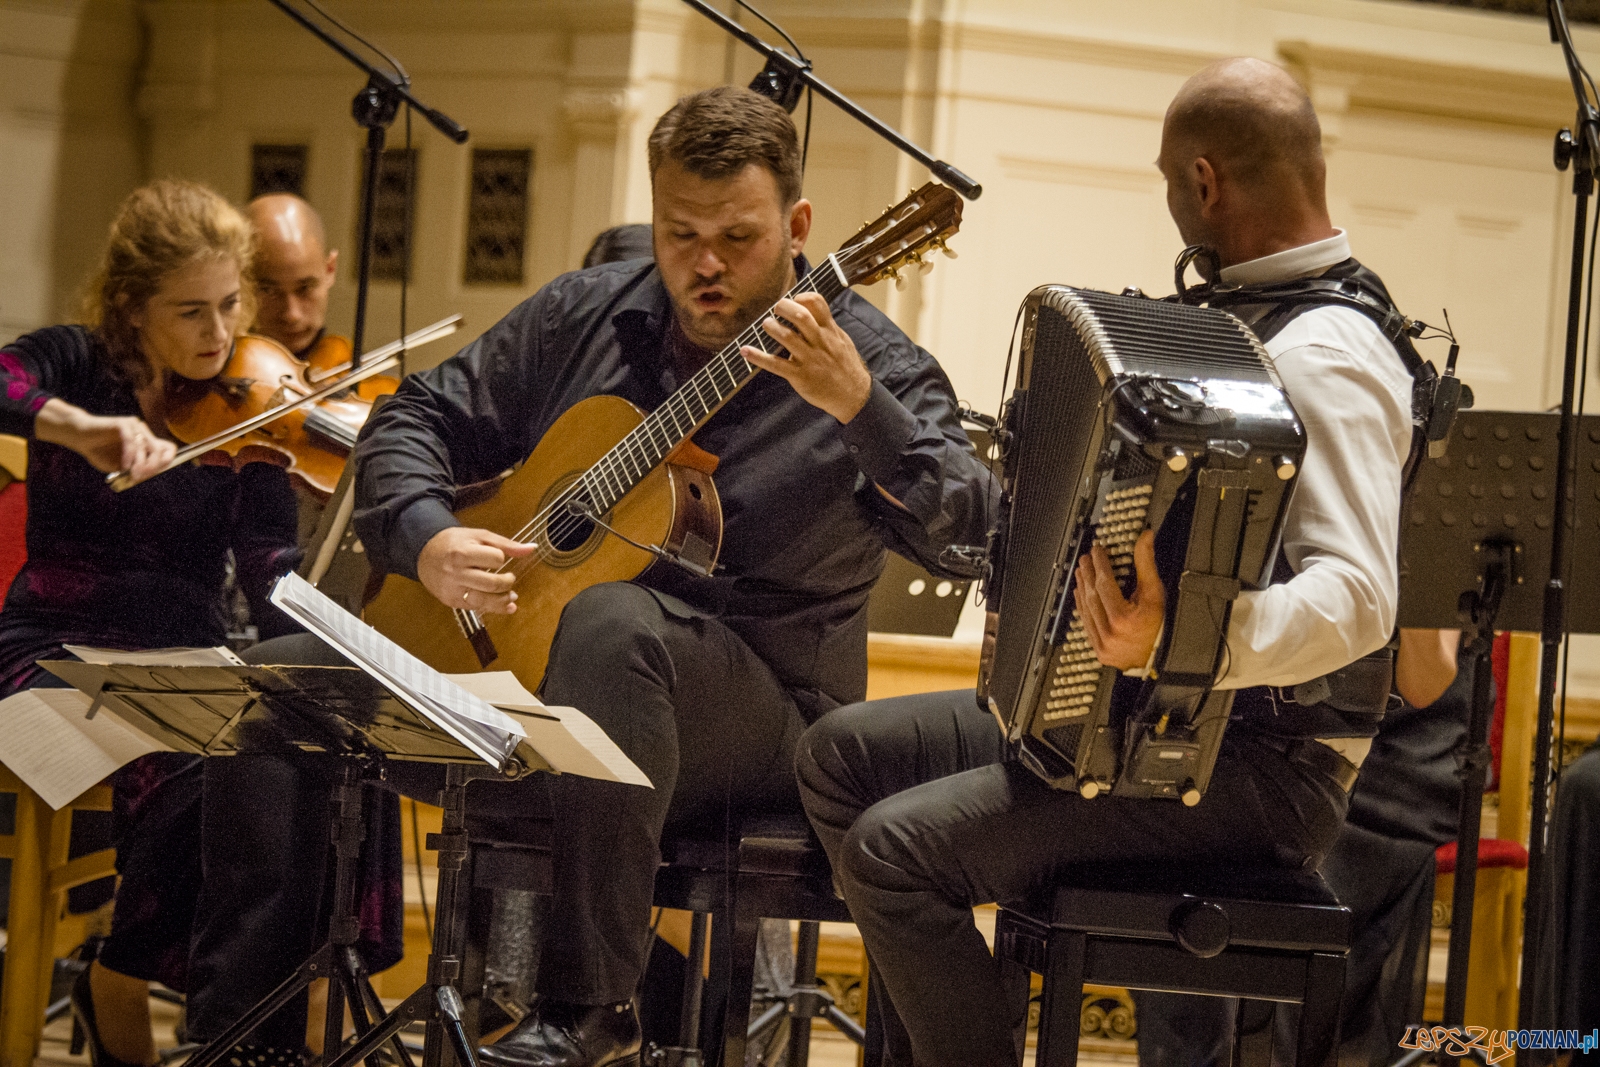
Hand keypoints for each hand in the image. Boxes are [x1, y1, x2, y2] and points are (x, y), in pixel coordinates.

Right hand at [34, 399, 176, 485]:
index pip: (168, 449)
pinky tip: (124, 466)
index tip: (153, 474)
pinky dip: (129, 456)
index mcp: (146, 442)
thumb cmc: (99, 451)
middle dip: (152, 467)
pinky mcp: (124, 423)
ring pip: (146, 447)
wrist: (79, 437)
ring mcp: (135, 426)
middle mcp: (144, 433)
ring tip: (131, 474)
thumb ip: (135, 470)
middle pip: (159, 451)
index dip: (166, 462)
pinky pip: (131, 441)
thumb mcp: (120, 466)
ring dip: (140, 464)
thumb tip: (148, 475)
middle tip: (139, 478)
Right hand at [417, 526, 534, 614]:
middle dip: (507, 582)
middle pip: (492, 583)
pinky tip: (504, 605)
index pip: (495, 559)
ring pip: (484, 601)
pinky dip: (493, 608)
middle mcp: (456, 573)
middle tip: (509, 578)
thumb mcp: (478, 536)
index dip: (501, 558)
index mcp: (462, 552)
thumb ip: (506, 544)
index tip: (498, 558)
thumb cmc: (453, 543)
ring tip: (510, 595)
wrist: (424, 553)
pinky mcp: (451, 600)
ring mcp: (453, 589)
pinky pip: (476, 608)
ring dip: (503, 600)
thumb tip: (531, 548)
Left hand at [741, 293, 872, 422]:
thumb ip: (825, 327)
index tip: (794, 299)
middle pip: (801, 316)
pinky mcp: (800, 376)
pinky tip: (745, 350)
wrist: (854, 395)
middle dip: (784, 307)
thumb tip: (807, 311)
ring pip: (787, 338)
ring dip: (772, 327)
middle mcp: (819, 342)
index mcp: (830, 331)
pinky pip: (776, 365)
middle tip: (776, 308)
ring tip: (766, 324)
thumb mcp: (842, 341)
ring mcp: (809, 359)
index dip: (802, 296)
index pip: (818, 304)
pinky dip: (758, 357)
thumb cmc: (846, 366)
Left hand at [1074, 530, 1163, 669]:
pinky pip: (1086, 623)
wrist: (1159, 658)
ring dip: (1082, 588)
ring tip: (1081, 572)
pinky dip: (1082, 606)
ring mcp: (1102, 643)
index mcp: (1124, 619)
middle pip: (1092, 595)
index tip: (1097, 551)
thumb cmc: (1160, 626)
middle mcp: (1110, 633)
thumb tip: (1145, 538)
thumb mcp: (1156, 594)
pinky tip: (1081, 594)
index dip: (1099, 564)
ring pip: (1086, 609)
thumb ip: (1146, 564)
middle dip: (1088, 573)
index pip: (1105, 584)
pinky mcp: (1098, 650)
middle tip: (1085, 558)